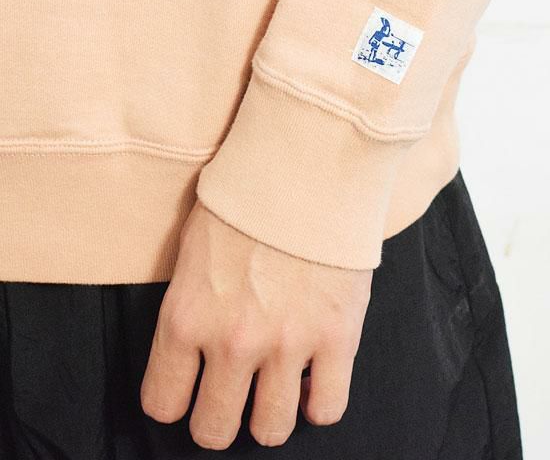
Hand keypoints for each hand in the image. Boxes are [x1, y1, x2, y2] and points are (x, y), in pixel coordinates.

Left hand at [140, 200, 372, 449]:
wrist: (305, 169)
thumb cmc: (247, 201)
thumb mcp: (193, 251)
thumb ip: (190, 308)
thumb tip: (194, 347)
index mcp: (188, 317)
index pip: (162, 403)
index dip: (175, 402)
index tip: (189, 392)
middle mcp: (233, 340)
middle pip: (213, 430)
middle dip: (219, 419)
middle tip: (232, 396)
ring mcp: (288, 343)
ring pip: (272, 430)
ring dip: (270, 416)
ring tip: (275, 389)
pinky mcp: (337, 337)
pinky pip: (328, 409)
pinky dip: (318, 404)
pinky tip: (313, 380)